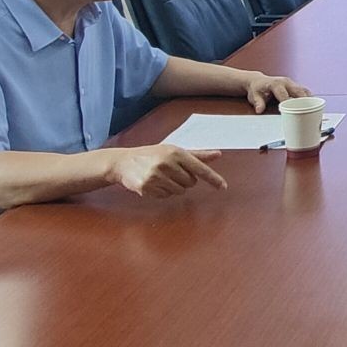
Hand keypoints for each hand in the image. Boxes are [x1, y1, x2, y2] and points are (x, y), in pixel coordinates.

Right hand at [108, 143, 226, 198]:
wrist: (124, 162)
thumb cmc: (152, 154)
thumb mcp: (173, 151)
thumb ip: (197, 155)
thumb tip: (218, 154)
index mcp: (176, 152)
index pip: (199, 168)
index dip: (212, 178)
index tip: (223, 187)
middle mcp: (167, 163)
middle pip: (191, 182)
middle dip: (185, 180)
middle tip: (172, 172)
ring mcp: (156, 176)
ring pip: (180, 191)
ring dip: (174, 187)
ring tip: (162, 177)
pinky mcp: (147, 187)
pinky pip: (166, 196)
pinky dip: (163, 192)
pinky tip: (154, 183)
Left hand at [241, 72, 309, 111]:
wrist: (257, 81)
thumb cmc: (256, 89)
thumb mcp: (254, 96)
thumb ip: (258, 103)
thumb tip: (259, 109)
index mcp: (276, 84)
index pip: (285, 95)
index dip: (289, 104)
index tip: (293, 113)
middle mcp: (286, 82)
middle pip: (299, 92)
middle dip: (304, 102)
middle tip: (309, 113)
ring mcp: (291, 83)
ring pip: (304, 91)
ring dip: (309, 100)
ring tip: (314, 110)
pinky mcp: (294, 86)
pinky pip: (304, 91)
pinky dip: (309, 98)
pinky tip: (311, 106)